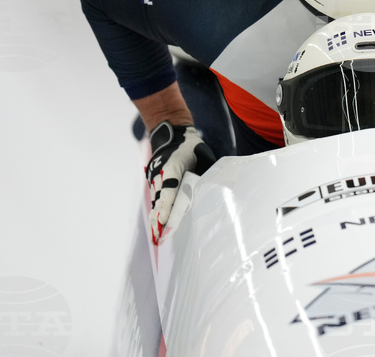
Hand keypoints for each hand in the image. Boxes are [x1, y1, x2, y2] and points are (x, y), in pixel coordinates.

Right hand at [145, 122, 215, 243]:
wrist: (173, 135)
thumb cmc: (192, 147)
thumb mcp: (204, 155)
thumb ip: (207, 171)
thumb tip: (220, 188)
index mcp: (173, 166)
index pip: (169, 189)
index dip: (166, 206)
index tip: (163, 221)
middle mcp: (161, 174)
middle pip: (160, 200)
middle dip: (159, 219)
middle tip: (160, 239)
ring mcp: (155, 178)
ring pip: (156, 201)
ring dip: (156, 219)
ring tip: (158, 238)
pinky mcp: (154, 182)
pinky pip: (156, 199)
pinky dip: (157, 212)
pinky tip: (157, 227)